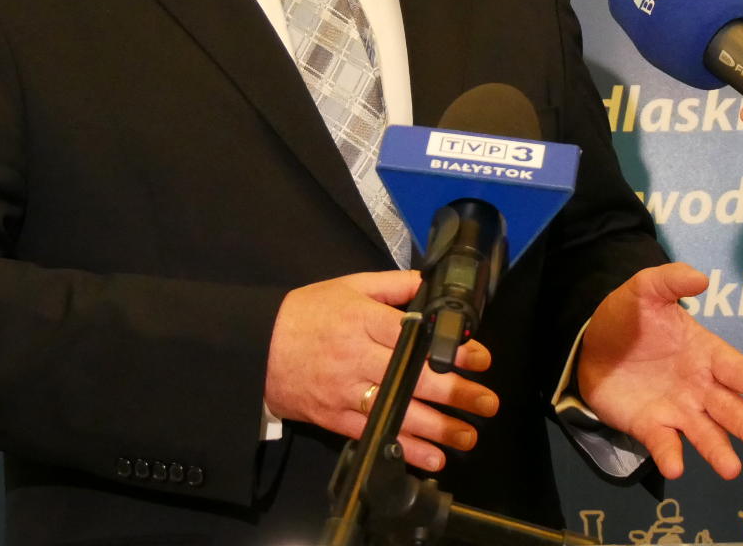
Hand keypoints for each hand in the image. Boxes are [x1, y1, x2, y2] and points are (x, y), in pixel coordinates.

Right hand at [265, 270, 498, 471]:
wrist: (255, 348)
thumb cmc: (309, 313)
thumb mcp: (350, 286)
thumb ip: (394, 286)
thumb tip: (433, 284)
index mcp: (361, 320)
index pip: (414, 335)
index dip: (450, 348)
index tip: (481, 358)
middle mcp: (355, 357)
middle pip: (412, 377)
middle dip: (455, 392)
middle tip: (488, 402)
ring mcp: (345, 391)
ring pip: (397, 411)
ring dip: (437, 427)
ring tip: (468, 436)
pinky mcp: (335, 418)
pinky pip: (373, 434)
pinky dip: (403, 449)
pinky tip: (432, 458)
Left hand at [576, 263, 742, 479]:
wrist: (590, 346)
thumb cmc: (628, 318)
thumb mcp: (645, 291)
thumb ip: (671, 281)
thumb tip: (701, 279)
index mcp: (705, 353)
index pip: (737, 369)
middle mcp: (699, 386)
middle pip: (728, 407)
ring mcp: (676, 409)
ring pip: (704, 432)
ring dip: (718, 450)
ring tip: (731, 469)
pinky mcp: (651, 427)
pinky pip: (664, 443)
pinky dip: (671, 455)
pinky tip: (675, 467)